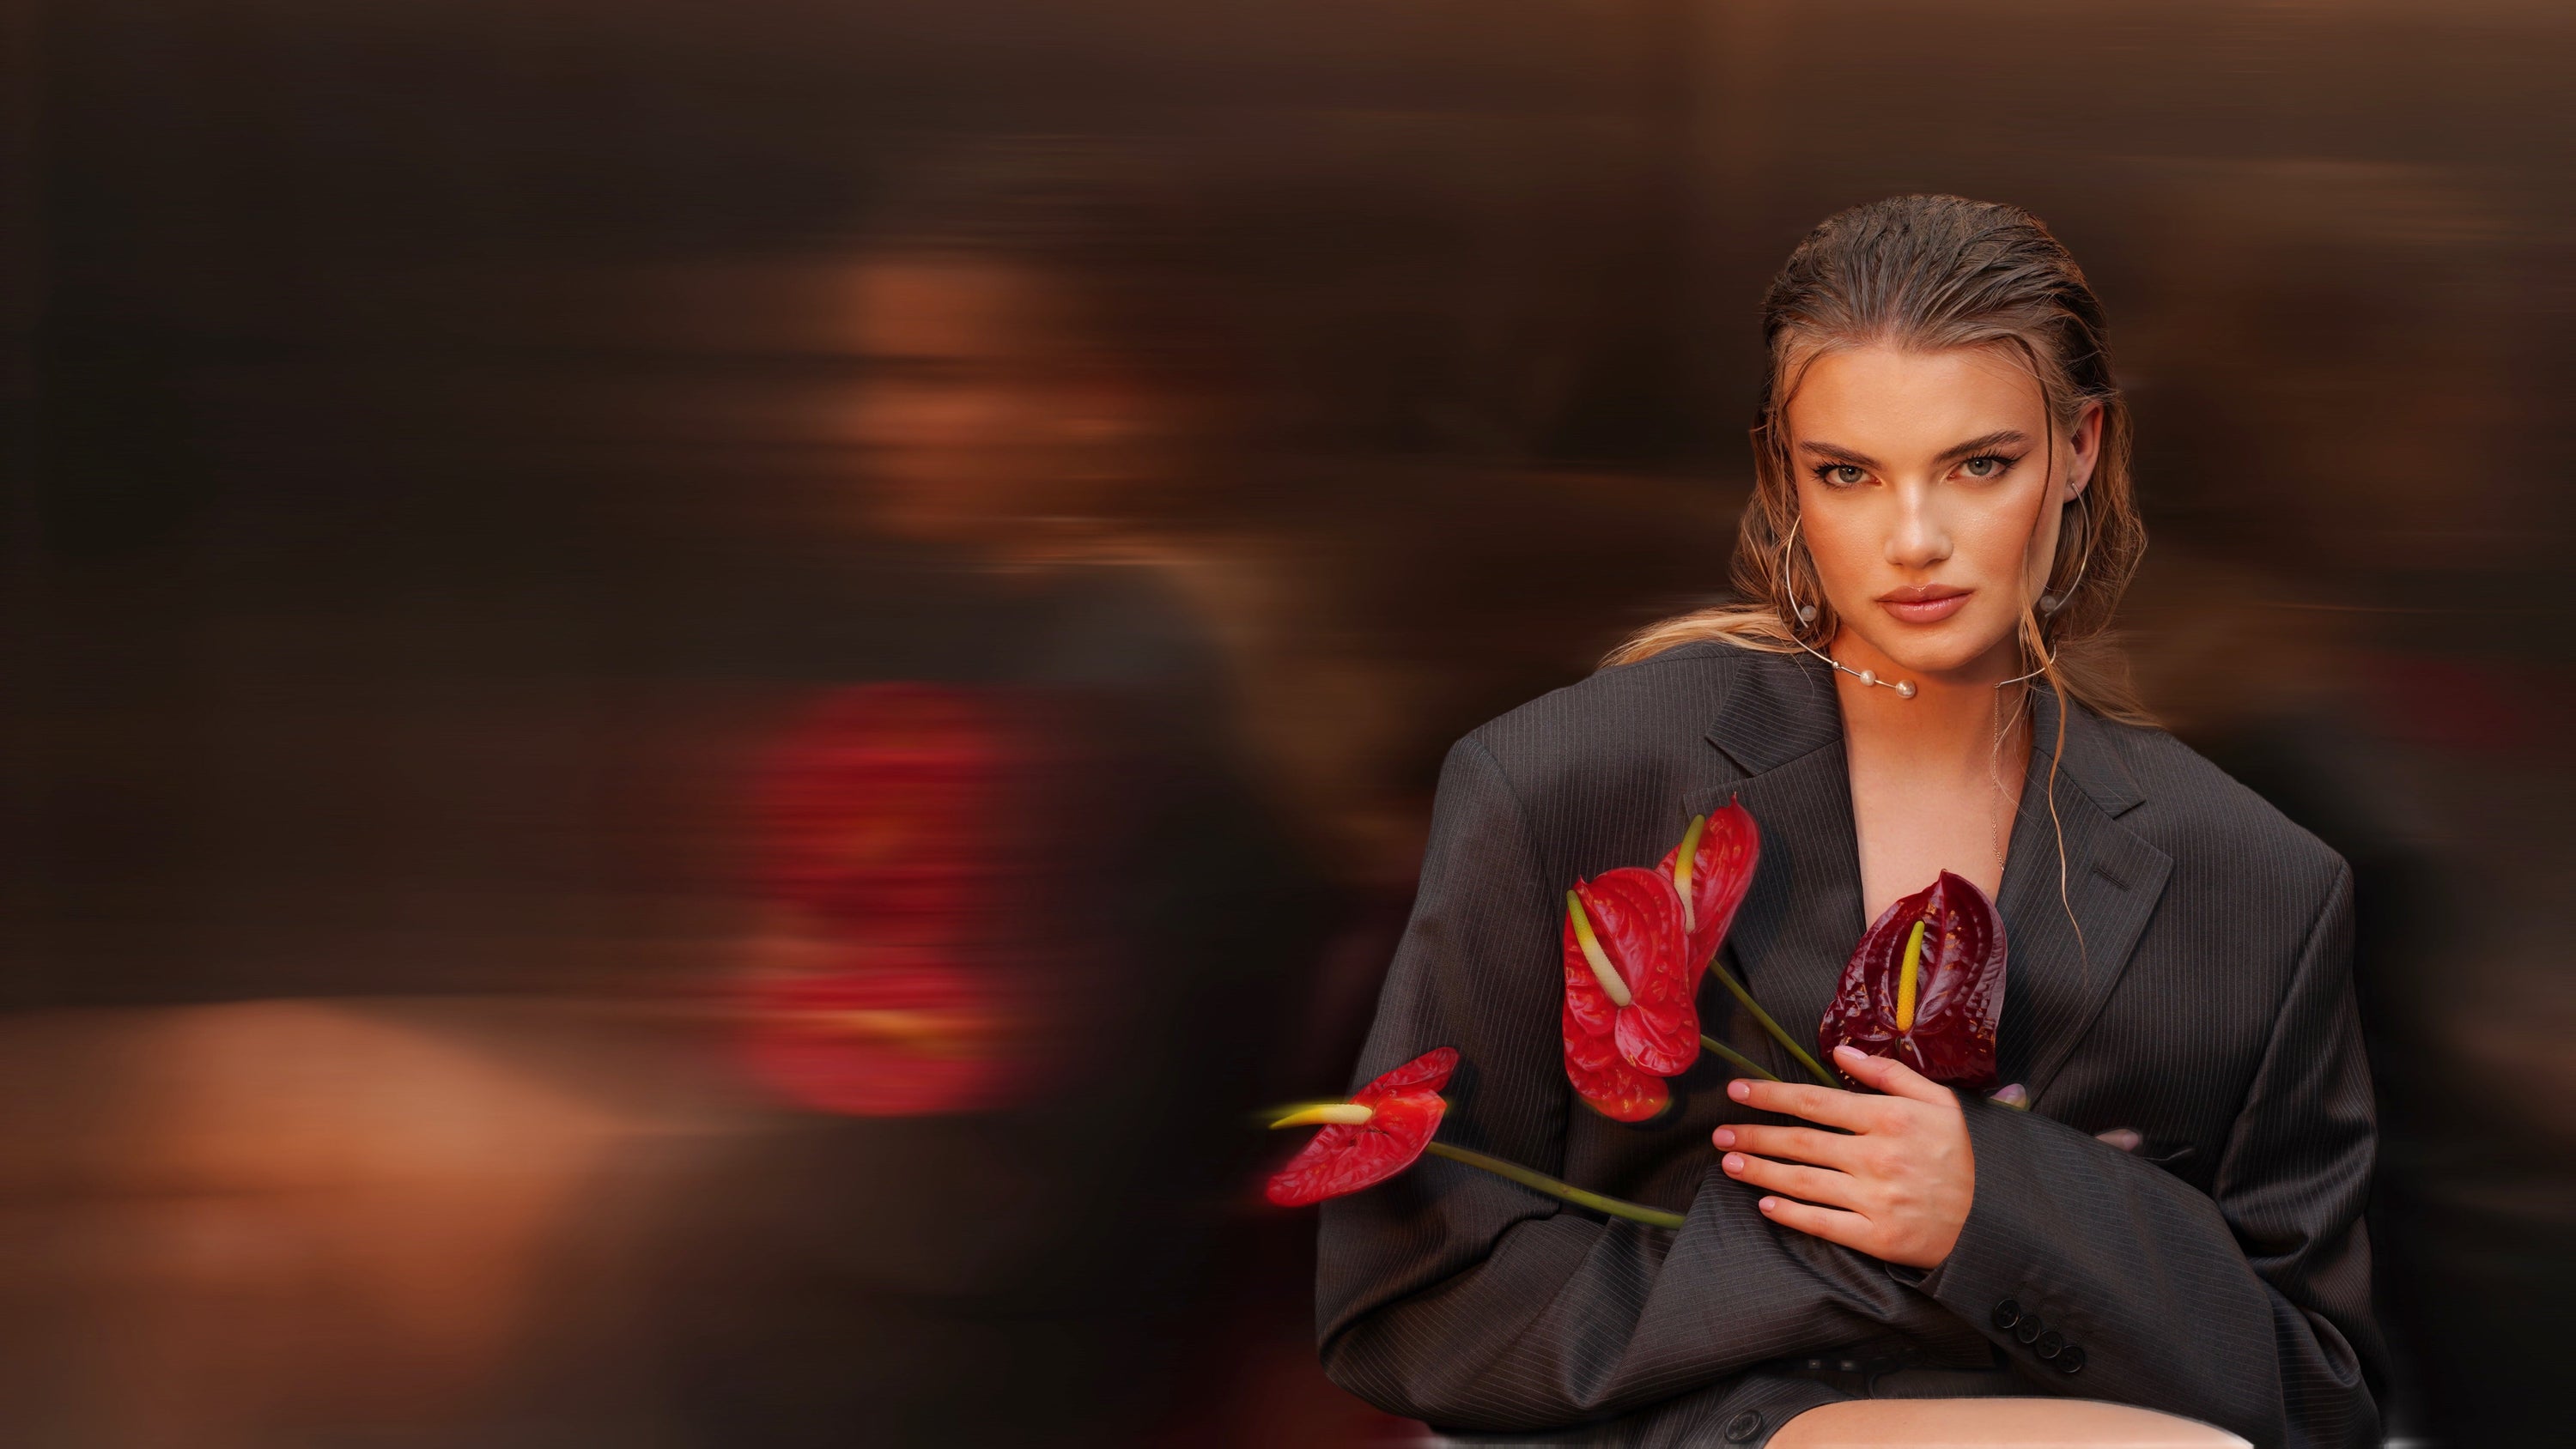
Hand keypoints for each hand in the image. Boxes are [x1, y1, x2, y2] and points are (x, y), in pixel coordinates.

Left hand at [1712, 1043, 1974, 1269]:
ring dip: (1760, 1172)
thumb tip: (1839, 1053)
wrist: (1994, 1218)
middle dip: (1753, 1136)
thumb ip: (1888, 1074)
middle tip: (1719, 1134)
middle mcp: (1878, 1157)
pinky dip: (1790, 1214)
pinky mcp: (1879, 1238)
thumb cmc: (1961, 1153)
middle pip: (1800, 1142)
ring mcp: (1876, 1199)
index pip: (1815, 1102)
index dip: (1770, 1096)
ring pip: (1803, 1182)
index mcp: (1889, 1118)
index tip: (1737, 1091)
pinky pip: (1824, 1224)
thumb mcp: (1938, 1101)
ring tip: (1729, 1164)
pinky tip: (1764, 1204)